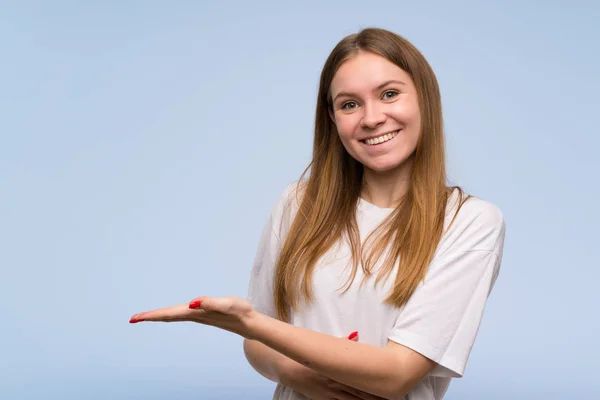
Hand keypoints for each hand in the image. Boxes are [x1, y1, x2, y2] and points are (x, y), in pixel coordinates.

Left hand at [129, 296, 255, 338]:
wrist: (250, 323)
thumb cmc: (239, 312)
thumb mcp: (226, 304)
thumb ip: (210, 303)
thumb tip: (193, 303)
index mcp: (195, 313)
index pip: (169, 314)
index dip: (152, 315)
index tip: (135, 318)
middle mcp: (194, 316)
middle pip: (168, 317)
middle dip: (150, 317)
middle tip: (133, 318)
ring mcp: (199, 316)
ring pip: (174, 316)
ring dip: (159, 316)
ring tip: (146, 316)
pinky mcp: (203, 315)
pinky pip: (182, 315)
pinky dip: (171, 314)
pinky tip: (171, 314)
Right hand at [280, 333, 386, 399]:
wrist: (290, 369)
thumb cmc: (309, 357)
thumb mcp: (326, 348)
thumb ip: (342, 343)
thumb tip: (356, 336)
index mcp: (340, 369)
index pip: (364, 379)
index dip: (378, 384)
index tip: (391, 386)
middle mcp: (338, 383)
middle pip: (362, 393)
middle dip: (377, 397)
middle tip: (392, 397)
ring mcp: (332, 394)